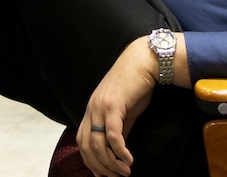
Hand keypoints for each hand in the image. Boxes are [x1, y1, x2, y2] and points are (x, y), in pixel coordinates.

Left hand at [77, 40, 158, 176]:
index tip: (102, 175)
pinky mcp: (113, 105)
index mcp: (92, 109)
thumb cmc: (136, 85)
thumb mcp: (125, 111)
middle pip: (86, 145)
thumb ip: (119, 128)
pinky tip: (128, 159)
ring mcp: (101, 106)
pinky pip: (112, 134)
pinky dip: (119, 150)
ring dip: (110, 162)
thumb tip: (117, 150)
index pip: (82, 141)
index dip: (90, 161)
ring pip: (97, 143)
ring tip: (124, 172)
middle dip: (99, 166)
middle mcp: (92, 108)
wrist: (144, 61)